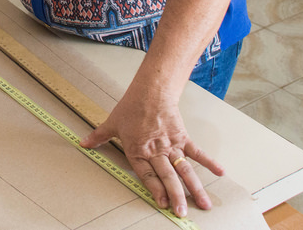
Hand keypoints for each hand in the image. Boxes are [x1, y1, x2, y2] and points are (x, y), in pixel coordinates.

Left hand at [79, 91, 223, 216]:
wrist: (151, 90)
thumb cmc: (131, 106)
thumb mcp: (111, 123)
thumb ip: (98, 137)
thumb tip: (82, 143)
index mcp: (138, 151)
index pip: (147, 175)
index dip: (155, 189)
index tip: (162, 203)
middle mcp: (156, 151)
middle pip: (168, 176)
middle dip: (176, 196)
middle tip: (182, 212)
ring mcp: (171, 145)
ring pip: (184, 169)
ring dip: (194, 187)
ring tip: (203, 204)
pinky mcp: (183, 137)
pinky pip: (197, 152)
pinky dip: (209, 161)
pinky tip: (220, 172)